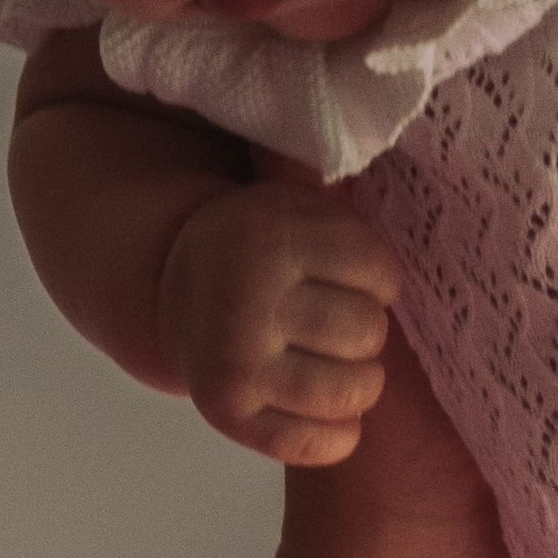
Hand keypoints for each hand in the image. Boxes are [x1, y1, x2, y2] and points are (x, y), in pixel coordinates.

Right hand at [156, 172, 402, 465]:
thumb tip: (381, 112)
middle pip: (367, 332)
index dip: (381, 280)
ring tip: (335, 364)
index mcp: (267, 238)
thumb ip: (337, 182)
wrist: (176, 288)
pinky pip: (324, 444)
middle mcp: (245, 300)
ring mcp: (234, 364)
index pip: (381, 273)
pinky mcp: (228, 417)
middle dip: (364, 330)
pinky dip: (338, 433)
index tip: (356, 277)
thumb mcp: (293, 201)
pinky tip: (322, 408)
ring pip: (354, 391)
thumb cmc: (263, 244)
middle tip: (337, 322)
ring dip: (359, 383)